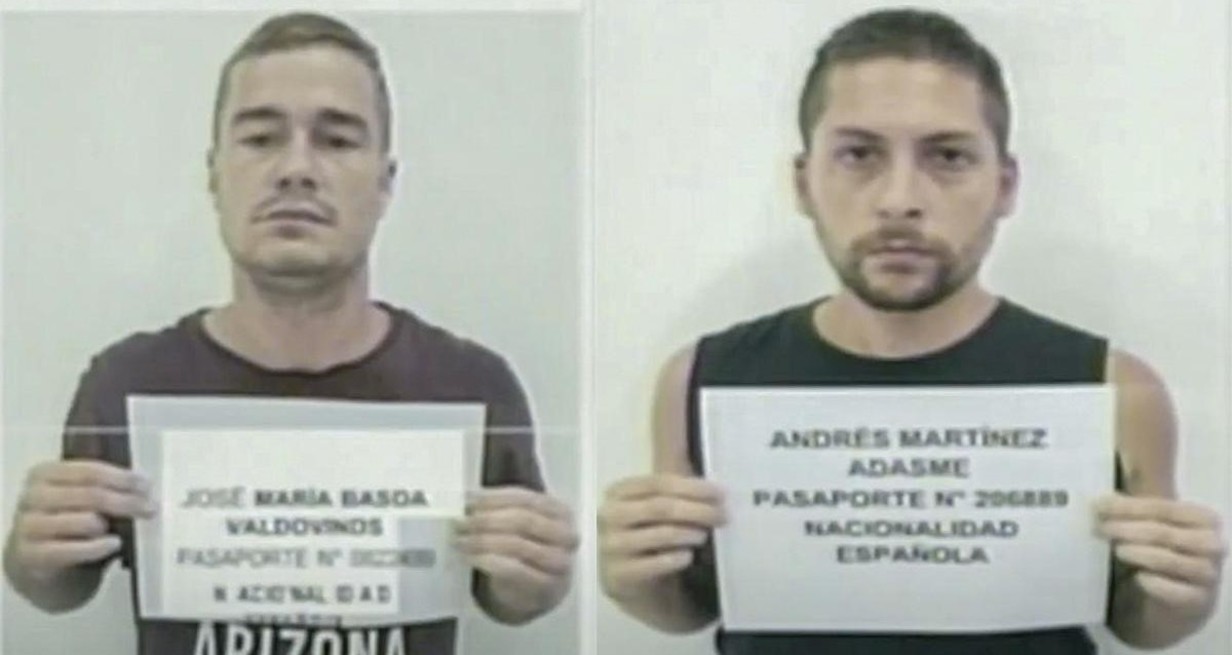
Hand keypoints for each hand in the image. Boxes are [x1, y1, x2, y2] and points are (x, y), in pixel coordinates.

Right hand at [10, 460, 152, 580]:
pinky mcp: (30, 555)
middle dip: (127, 501)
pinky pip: (74, 550)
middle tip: (151, 509)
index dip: (124, 479)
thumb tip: (144, 490)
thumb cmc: (64, 527)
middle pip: (92, 494)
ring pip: (85, 521)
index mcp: (45, 474)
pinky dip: (99, 547)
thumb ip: (102, 490)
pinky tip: (114, 544)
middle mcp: (32, 496)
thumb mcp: (79, 502)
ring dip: (108, 525)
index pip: (91, 471)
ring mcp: (28, 526)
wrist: (36, 567)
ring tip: (117, 531)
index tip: (148, 487)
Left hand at [455, 487, 576, 606]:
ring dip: (482, 540)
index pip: (526, 498)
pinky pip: (514, 570)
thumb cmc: (528, 551)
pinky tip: (470, 557)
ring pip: (516, 544)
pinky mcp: (546, 586)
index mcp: (561, 511)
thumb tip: (468, 498)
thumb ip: (502, 509)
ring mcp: (560, 562)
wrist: (538, 592)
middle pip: (522, 520)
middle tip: (459, 522)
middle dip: (486, 520)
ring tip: (459, 539)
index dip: (494, 498)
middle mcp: (566, 535)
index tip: (467, 500)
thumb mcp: (521, 526)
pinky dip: (487, 560)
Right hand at [598, 474, 724, 599]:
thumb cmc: (649, 539)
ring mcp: (609, 546)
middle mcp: (608, 515)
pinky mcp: (616, 575)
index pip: (658, 483)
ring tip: (706, 534)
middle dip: (697, 510)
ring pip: (658, 534)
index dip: (692, 486)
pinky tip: (688, 556)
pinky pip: (652, 564)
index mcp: (618, 492)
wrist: (630, 583)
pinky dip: (675, 558)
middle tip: (723, 515)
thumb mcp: (656, 512)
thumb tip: (718, 486)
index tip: (721, 492)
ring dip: (689, 533)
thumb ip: (677, 495)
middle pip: (660, 507)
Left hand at [1096, 493, 1225, 613]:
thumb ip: (1138, 500)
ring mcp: (1208, 574)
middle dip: (1127, 529)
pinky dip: (1156, 584)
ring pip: (1169, 561)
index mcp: (1205, 519)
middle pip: (1164, 533)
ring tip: (1117, 550)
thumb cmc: (1161, 550)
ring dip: (1139, 553)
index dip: (1128, 506)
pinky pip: (1177, 592)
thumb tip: (1108, 488)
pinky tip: (1139, 577)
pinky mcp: (1200, 601)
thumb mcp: (1153, 521)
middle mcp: (1213, 545)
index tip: (1098, 506)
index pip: (1163, 508)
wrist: (1175, 597)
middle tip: (1100, 528)